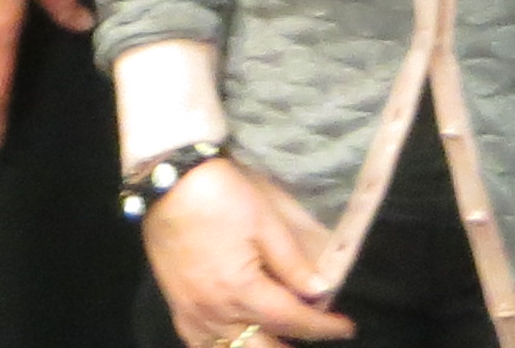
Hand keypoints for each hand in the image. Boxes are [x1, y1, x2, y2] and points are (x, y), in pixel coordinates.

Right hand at [143, 152, 353, 344]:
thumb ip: (292, 262)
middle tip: (315, 331)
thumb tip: (320, 291)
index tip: (346, 327)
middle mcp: (215, 312)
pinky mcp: (178, 309)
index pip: (292, 321)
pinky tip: (238, 340)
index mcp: (242, 290)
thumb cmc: (221, 197)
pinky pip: (201, 345)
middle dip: (292, 346)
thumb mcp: (265, 222)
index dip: (323, 327)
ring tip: (281, 339)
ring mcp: (193, 314)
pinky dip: (224, 347)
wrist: (169, 184)